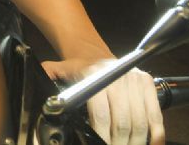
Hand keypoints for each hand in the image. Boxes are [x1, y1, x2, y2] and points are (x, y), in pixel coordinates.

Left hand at [42, 59, 164, 144]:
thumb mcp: (59, 71)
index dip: (101, 136)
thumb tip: (32, 83)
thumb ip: (47, 77)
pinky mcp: (148, 85)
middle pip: (122, 122)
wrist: (96, 54)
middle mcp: (117, 77)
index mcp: (94, 76)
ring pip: (140, 122)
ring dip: (135, 142)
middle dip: (117, 143)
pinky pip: (156, 116)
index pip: (101, 115)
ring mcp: (135, 80)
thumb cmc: (78, 69)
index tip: (99, 144)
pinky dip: (156, 135)